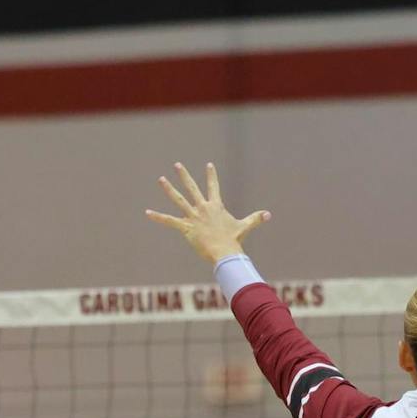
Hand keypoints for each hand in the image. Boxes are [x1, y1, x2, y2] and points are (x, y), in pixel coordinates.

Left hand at [146, 162, 271, 262]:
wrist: (225, 252)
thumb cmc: (235, 240)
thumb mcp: (245, 227)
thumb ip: (256, 218)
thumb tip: (269, 214)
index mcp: (216, 206)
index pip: (214, 186)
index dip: (211, 175)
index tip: (208, 165)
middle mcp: (203, 208)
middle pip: (192, 188)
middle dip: (184, 175)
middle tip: (178, 165)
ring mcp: (193, 217)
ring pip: (178, 199)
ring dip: (169, 189)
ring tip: (160, 179)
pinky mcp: (186, 228)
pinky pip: (170, 221)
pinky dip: (158, 217)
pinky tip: (147, 212)